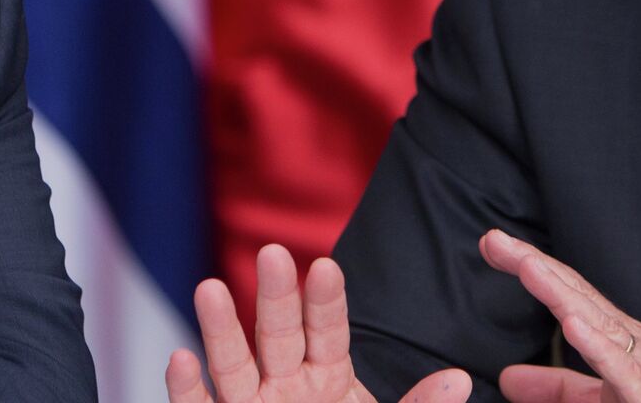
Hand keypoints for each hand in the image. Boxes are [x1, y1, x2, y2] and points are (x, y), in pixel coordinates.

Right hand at [166, 244, 471, 402]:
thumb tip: (461, 380)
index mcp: (328, 377)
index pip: (328, 331)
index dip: (326, 301)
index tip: (326, 267)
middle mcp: (285, 385)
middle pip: (279, 334)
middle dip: (276, 296)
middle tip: (273, 252)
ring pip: (233, 364)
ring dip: (220, 329)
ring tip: (209, 287)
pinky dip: (188, 389)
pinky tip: (179, 358)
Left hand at [480, 231, 640, 402]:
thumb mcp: (602, 397)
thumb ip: (558, 388)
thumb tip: (509, 378)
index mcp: (613, 339)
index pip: (568, 295)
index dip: (531, 269)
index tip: (492, 246)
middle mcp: (630, 342)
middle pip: (577, 296)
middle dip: (535, 266)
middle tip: (494, 241)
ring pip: (599, 322)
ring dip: (562, 293)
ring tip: (529, 267)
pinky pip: (625, 368)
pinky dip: (600, 346)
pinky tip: (574, 325)